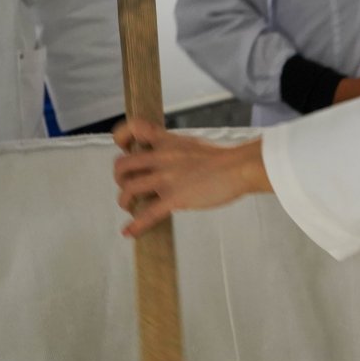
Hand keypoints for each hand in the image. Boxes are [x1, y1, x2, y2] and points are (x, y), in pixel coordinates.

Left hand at [112, 119, 272, 237]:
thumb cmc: (225, 159)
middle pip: (122, 164)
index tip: (122, 147)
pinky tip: (129, 232)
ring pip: (129, 189)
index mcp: (167, 142)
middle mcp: (161, 158)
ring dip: (124, 200)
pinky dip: (135, 225)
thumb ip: (176, 151)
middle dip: (120, 178)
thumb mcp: (193, 145)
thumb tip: (169, 163)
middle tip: (128, 185)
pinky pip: (147, 214)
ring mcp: (166, 178)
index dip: (122, 136)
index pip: (135, 128)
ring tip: (130, 207)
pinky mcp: (174, 198)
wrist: (240, 167)